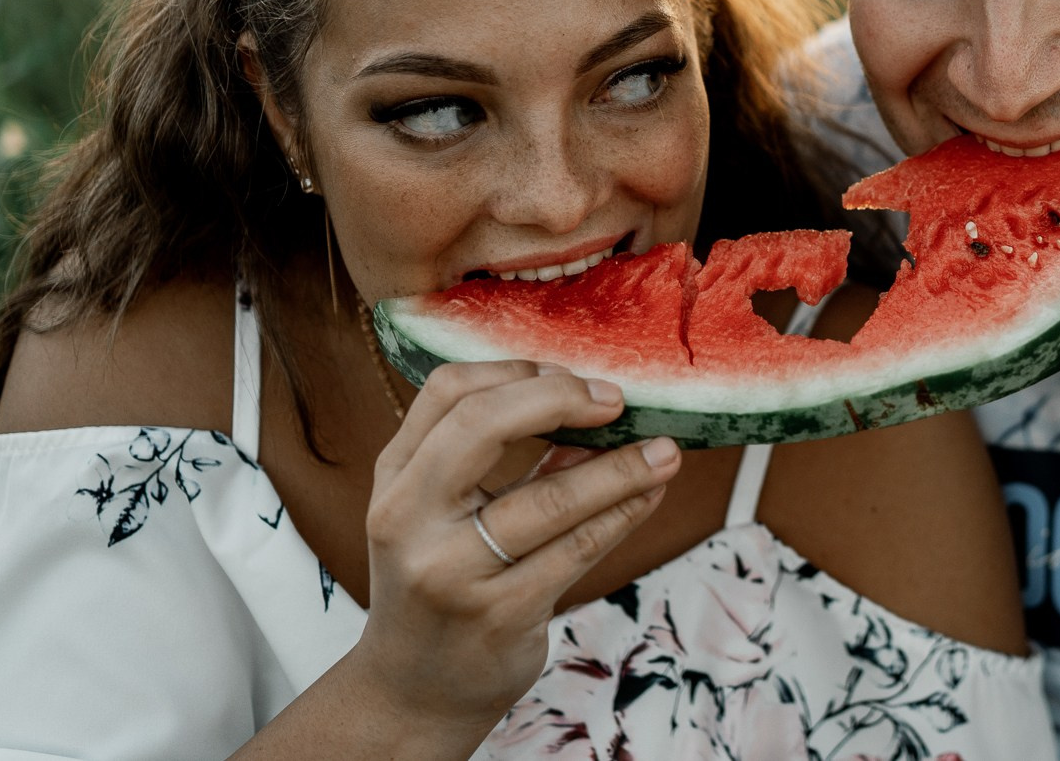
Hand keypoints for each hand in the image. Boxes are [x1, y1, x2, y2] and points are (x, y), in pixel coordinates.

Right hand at [344, 361, 681, 741]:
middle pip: (481, 426)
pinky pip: (577, 550)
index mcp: (394, 480)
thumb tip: (591, 406)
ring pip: (548, 498)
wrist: (410, 690)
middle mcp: (409, 520)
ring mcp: (452, 571)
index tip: (570, 373)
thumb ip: (497, 457)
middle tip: (617, 400)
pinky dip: (622, 514)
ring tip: (665, 451)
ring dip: (620, 468)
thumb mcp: (442, 511)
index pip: (446, 392)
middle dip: (560, 399)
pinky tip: (649, 495)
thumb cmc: (439, 579)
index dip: (516, 370)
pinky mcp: (498, 615)